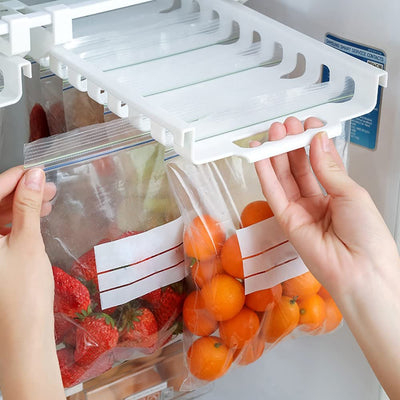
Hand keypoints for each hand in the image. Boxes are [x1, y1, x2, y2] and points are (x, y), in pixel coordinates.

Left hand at [0, 167, 64, 399]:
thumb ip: (27, 206)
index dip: (13, 178)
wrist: (23, 332)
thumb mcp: (27, 242)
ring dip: (20, 206)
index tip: (37, 170)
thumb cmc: (24, 289)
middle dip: (19, 192)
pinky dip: (17, 222)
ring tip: (47, 201)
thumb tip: (34, 174)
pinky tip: (36, 217)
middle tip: (47, 186)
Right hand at [253, 117, 398, 297]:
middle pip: (298, 167)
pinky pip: (273, 193)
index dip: (311, 142)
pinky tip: (261, 157)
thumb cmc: (368, 236)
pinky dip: (266, 174)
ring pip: (283, 177)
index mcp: (337, 194)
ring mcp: (300, 211)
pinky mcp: (286, 221)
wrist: (361, 270)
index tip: (308, 125)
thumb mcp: (351, 193)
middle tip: (286, 126)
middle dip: (290, 145)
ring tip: (273, 134)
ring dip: (276, 155)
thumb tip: (316, 141)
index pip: (319, 162)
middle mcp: (316, 201)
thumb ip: (328, 168)